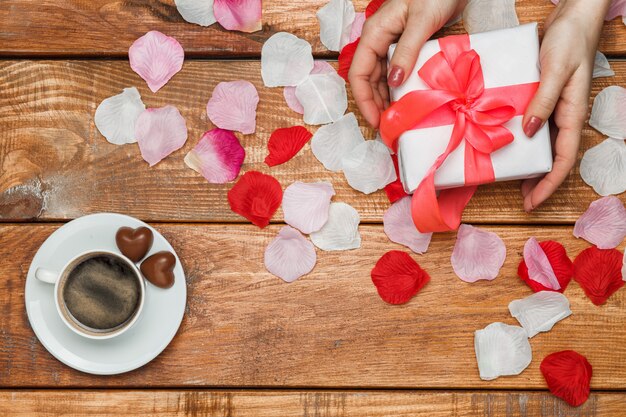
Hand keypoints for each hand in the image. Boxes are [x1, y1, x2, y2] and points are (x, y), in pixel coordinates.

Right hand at [349, 0, 465, 127]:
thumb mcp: (421, 22)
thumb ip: (407, 51)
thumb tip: (394, 81)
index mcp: (375, 34)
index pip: (358, 73)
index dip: (364, 100)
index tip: (376, 120)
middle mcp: (379, 40)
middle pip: (368, 80)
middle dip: (375, 104)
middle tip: (388, 127)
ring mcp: (392, 44)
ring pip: (382, 78)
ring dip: (386, 99)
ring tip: (397, 119)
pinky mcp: (407, 47)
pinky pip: (397, 72)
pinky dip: (399, 89)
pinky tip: (407, 101)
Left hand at [521, 0, 610, 211]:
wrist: (573, 14)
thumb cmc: (570, 39)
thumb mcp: (556, 69)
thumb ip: (543, 101)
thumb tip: (529, 132)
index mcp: (573, 113)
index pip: (563, 159)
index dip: (549, 184)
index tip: (533, 202)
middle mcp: (564, 116)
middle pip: (553, 158)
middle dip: (539, 181)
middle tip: (521, 199)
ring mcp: (553, 108)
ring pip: (542, 145)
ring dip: (529, 163)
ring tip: (511, 178)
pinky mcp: (541, 98)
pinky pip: (532, 125)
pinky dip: (521, 139)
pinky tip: (505, 143)